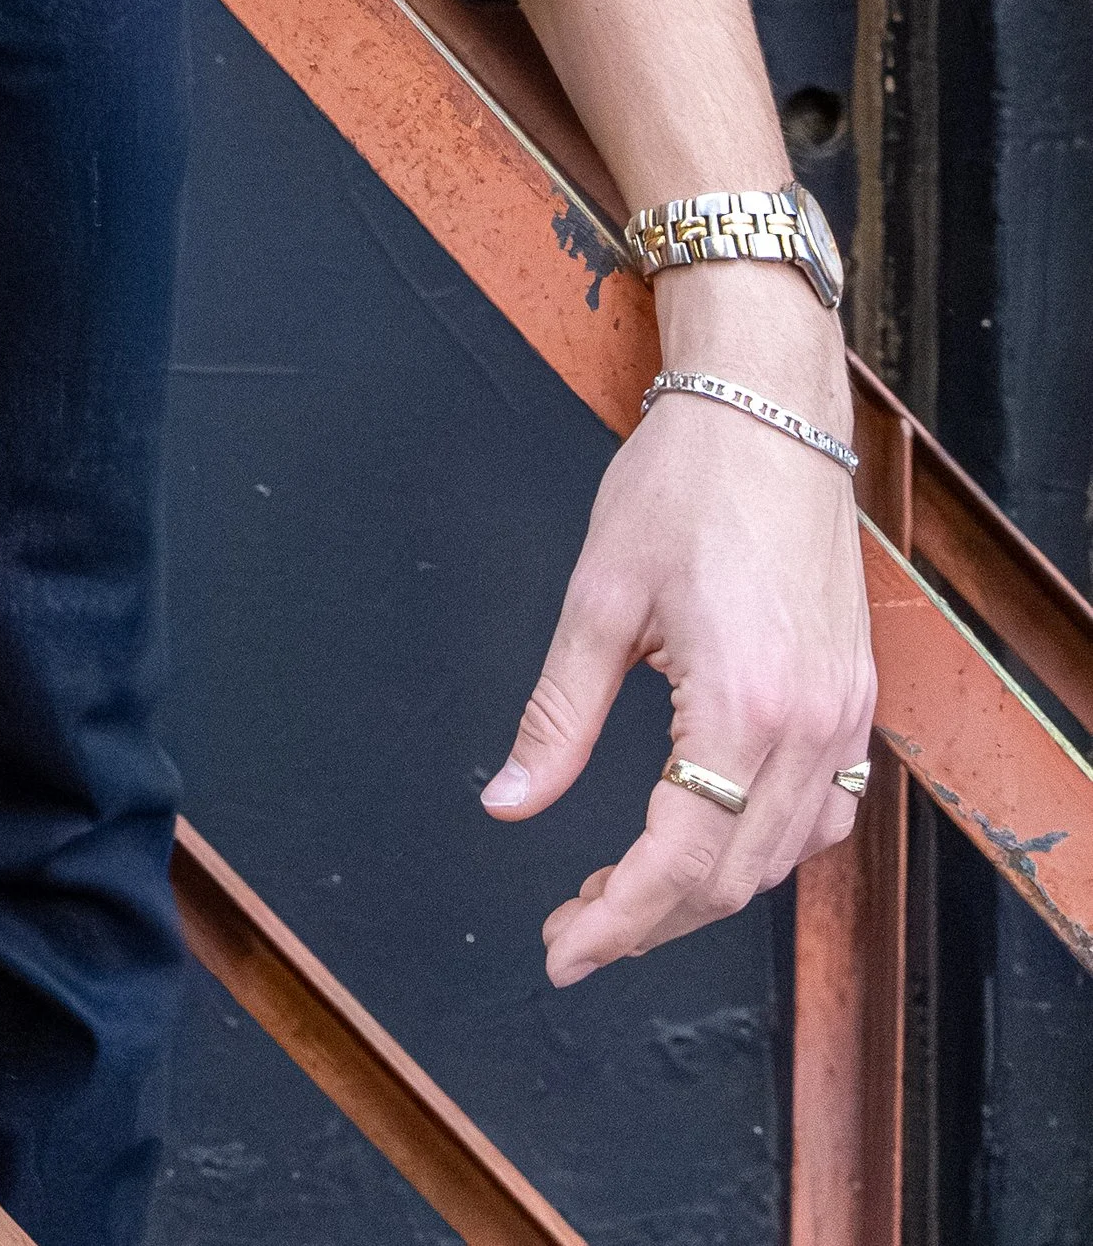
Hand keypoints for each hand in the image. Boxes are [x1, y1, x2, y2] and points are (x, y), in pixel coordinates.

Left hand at [480, 344, 874, 983]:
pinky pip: (822, 814)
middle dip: (649, 920)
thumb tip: (506, 802)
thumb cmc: (683, 483)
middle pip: (733, 878)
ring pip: (782, 858)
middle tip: (571, 928)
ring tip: (622, 893)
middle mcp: (810, 726)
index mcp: (743, 704)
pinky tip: (709, 839)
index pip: (680, 862)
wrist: (768, 409)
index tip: (561, 952)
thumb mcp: (599, 596)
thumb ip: (558, 715)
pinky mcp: (855, 697)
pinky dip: (764, 849)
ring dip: (703, 892)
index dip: (617, 923)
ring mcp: (844, 715)